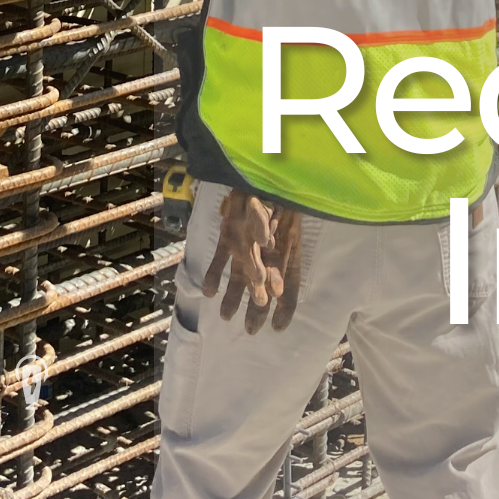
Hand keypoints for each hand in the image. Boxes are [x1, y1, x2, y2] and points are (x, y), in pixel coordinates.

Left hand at [203, 189, 303, 333]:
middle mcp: (268, 249)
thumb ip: (262, 221)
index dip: (286, 305)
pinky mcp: (230, 235)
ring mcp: (248, 243)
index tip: (278, 326)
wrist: (256, 169)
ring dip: (234, 295)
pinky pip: (222, 257)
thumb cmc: (269, 185)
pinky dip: (216, 273)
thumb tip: (262, 242)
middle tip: (251, 330)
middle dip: (257, 306)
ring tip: (225, 316)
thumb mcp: (269, 199)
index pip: (291, 282)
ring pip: (242, 274)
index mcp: (287, 246)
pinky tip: (208, 291)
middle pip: (265, 284)